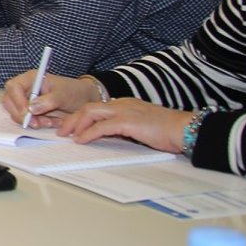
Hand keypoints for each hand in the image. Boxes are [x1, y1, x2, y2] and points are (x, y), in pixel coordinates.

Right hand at [0, 70, 98, 127]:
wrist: (83, 101)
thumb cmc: (74, 92)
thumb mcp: (63, 95)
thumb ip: (48, 101)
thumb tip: (31, 108)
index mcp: (31, 78)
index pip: (13, 87)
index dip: (17, 100)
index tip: (27, 113)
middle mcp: (25, 89)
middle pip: (10, 101)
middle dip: (21, 115)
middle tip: (36, 123)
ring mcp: (26, 100)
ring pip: (16, 113)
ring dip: (30, 121)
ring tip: (50, 122)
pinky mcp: (30, 111)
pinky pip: (26, 120)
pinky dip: (37, 124)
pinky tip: (51, 122)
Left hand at [57, 98, 196, 153]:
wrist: (184, 129)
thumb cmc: (167, 131)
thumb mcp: (141, 127)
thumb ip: (124, 128)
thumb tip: (108, 136)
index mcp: (125, 104)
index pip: (96, 107)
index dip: (81, 116)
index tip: (71, 126)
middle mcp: (122, 104)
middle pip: (88, 107)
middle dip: (72, 118)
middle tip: (62, 131)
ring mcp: (125, 111)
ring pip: (91, 113)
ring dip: (76, 124)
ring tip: (67, 135)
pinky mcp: (128, 122)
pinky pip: (101, 127)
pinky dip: (88, 133)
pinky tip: (81, 140)